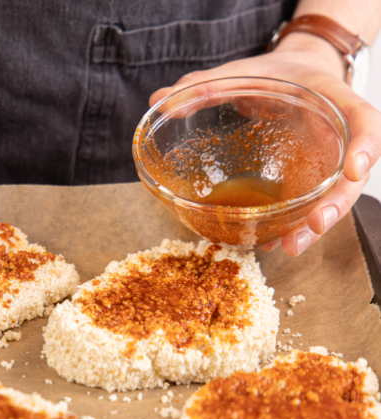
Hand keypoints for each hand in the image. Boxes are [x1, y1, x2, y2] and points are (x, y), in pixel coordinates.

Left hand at [149, 33, 380, 256]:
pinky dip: (292, 224)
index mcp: (332, 99)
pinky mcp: (308, 176)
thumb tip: (158, 99)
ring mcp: (325, 159)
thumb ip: (204, 83)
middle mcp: (337, 133)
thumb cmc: (273, 72)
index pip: (365, 120)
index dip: (366, 145)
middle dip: (336, 203)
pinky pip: (307, 203)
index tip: (353, 170)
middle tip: (312, 225)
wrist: (290, 74)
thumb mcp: (241, 70)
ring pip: (331, 197)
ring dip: (314, 226)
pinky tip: (272, 242)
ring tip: (289, 246)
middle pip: (351, 174)